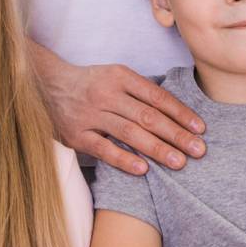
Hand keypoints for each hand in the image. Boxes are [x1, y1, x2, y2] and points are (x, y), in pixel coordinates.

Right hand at [32, 49, 205, 173]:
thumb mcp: (115, 76)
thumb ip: (141, 91)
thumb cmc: (90, 83)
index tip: (200, 128)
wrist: (45, 85)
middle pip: (147, 116)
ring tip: (179, 162)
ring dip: (157, 148)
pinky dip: (123, 159)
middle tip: (199, 150)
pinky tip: (143, 169)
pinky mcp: (77, 135)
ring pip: (129, 132)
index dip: (180, 113)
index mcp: (120, 77)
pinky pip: (103, 149)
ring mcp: (91, 115)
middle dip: (176, 134)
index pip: (157, 96)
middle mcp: (106, 94)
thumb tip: (178, 112)